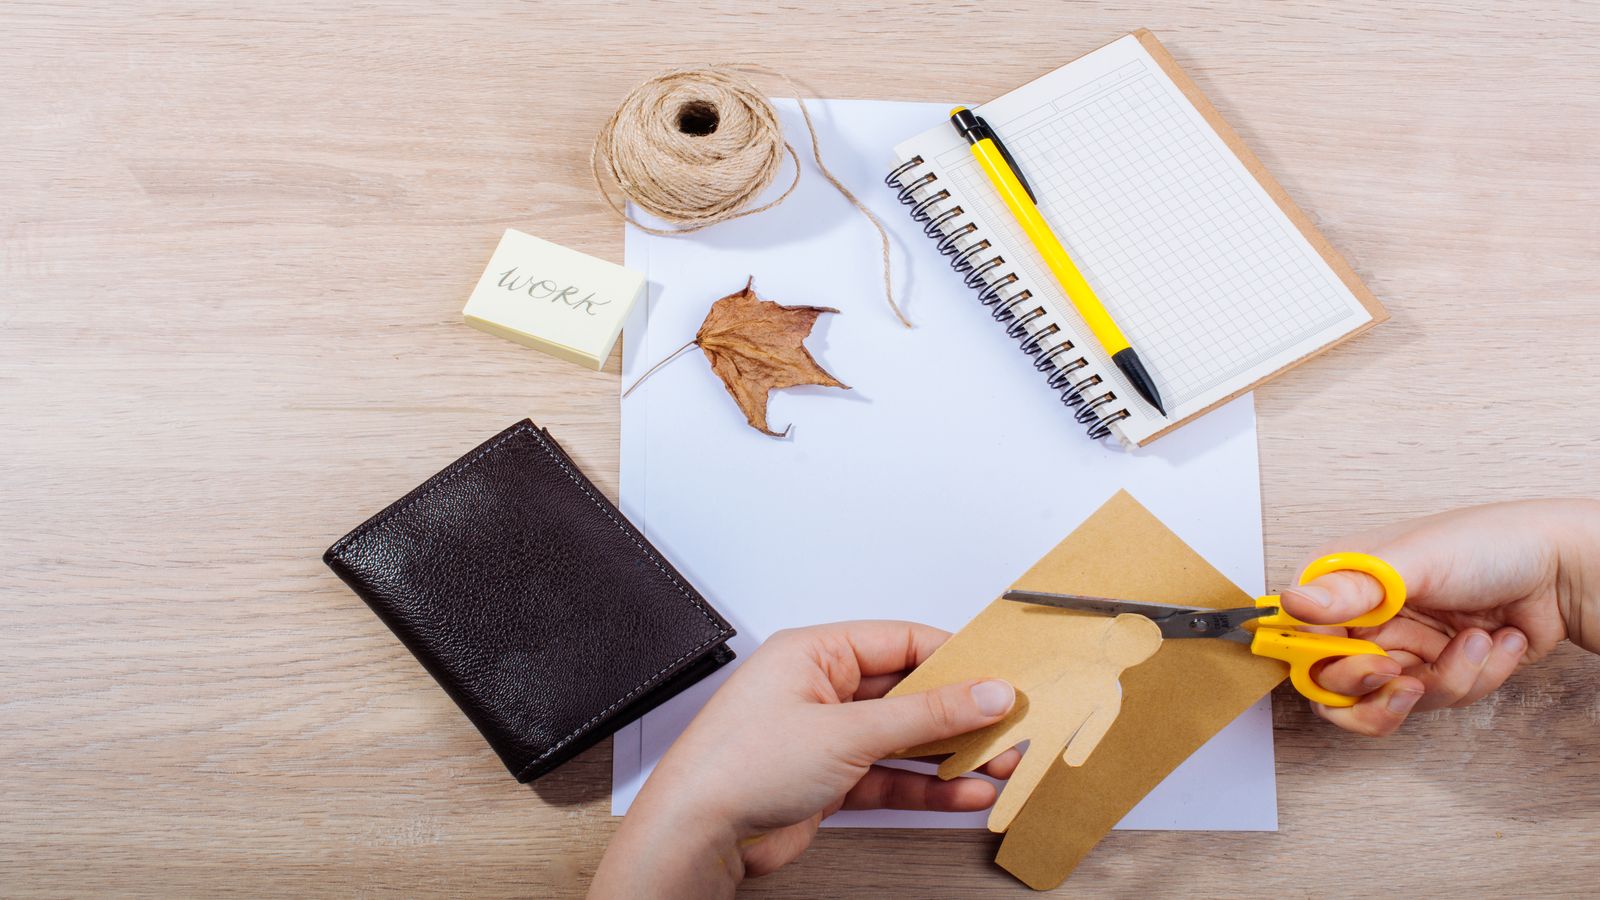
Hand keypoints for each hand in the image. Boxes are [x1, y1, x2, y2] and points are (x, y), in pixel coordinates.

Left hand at [589, 621, 1017, 898]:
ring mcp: (824, 736)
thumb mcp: (847, 731)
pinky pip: (890, 776)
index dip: (955, 658)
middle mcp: (820, 688)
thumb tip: (984, 692)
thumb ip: (924, 716)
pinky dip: (927, 786)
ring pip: (903, 739)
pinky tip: (965, 793)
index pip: (901, 641)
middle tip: (1011, 725)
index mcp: (814, 652)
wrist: (696, 833)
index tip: (1001, 675)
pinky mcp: (828, 780)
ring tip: (1002, 763)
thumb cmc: (738, 766)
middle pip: (908, 692)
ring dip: (951, 754)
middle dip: (961, 713)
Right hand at [1278, 499, 1599, 735]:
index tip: (1369, 664)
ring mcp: (1402, 646)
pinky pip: (1437, 700)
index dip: (1323, 665)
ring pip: (1390, 701)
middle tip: (1409, 676)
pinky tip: (1498, 641)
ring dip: (1446, 678)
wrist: (1564, 570)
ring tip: (1478, 643)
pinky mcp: (1438, 669)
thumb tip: (1290, 601)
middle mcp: (1365, 618)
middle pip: (1336, 688)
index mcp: (1344, 584)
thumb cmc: (1491, 544)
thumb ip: (1351, 588)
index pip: (1301, 640)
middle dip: (1380, 691)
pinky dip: (1475, 677)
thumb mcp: (1414, 561)